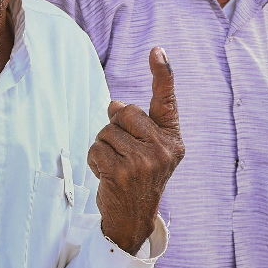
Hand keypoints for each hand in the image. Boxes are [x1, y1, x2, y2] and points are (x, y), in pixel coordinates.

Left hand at [88, 47, 184, 254]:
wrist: (132, 217)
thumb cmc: (138, 176)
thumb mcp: (146, 149)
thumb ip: (135, 124)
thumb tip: (114, 104)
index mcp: (172, 139)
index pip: (166, 101)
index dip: (162, 73)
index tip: (157, 50)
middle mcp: (163, 149)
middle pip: (124, 111)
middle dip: (116, 127)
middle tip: (124, 152)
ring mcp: (144, 162)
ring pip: (106, 131)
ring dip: (104, 147)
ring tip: (117, 166)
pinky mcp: (122, 172)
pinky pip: (96, 148)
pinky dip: (95, 160)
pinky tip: (108, 175)